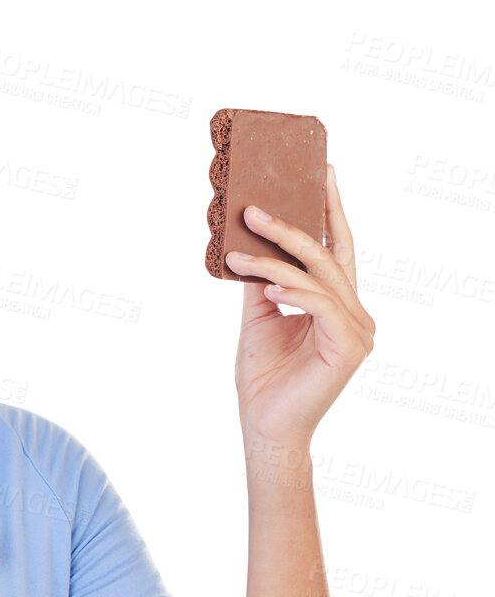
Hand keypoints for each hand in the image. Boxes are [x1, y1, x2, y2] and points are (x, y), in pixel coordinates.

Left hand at [223, 164, 374, 446]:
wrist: (264, 425)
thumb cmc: (263, 378)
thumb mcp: (258, 317)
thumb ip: (261, 281)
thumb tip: (249, 243)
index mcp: (336, 302)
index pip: (336, 248)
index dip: (330, 209)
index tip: (322, 171)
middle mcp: (354, 311)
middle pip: (329, 254)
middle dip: (296, 224)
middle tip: (255, 207)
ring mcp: (356, 329)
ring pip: (319, 277)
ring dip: (276, 261)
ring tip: (239, 253)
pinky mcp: (349, 347)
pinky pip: (322, 305)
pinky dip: (293, 292)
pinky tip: (267, 289)